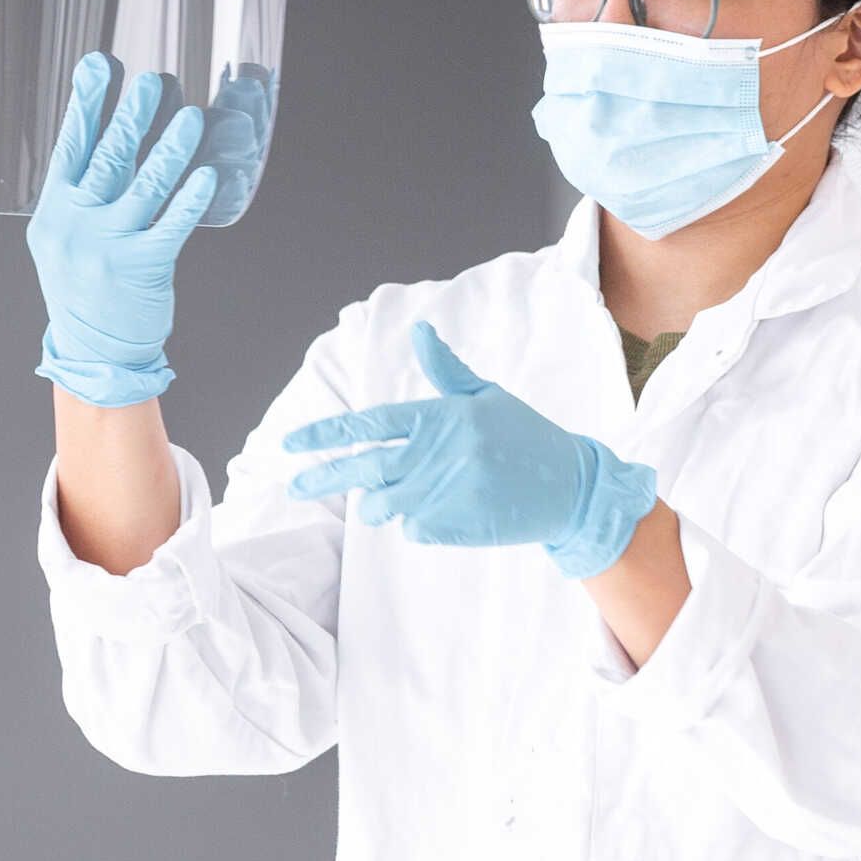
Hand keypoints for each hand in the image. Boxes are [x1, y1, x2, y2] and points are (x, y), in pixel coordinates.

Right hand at [26, 53, 220, 407]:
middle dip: (131, 116)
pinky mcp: (142, 268)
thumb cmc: (83, 286)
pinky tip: (206, 175)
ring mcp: (108, 247)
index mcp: (54, 210)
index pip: (70, 146)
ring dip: (169, 149)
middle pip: (107, 158)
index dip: (86, 105)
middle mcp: (77, 224)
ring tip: (189, 116)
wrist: (92, 351)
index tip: (99, 67)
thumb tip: (108, 133)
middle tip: (153, 81)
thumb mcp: (63, 237)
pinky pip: (171, 226)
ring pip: (144, 187)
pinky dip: (189, 199)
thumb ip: (81, 192)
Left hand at [284, 322, 657, 577]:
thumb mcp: (487, 398)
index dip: (325, 436)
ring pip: (384, 506)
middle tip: (294, 487)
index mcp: (440, 416)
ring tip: (414, 496)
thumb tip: (419, 331)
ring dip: (385, 505)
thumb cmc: (526, 437)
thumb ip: (446, 371)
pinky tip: (452, 512)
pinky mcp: (456, 523)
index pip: (367, 425)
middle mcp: (437, 452)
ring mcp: (445, 490)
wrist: (570, 487)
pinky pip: (413, 529)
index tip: (291, 447)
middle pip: (362, 470)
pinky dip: (422, 524)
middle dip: (323, 478)